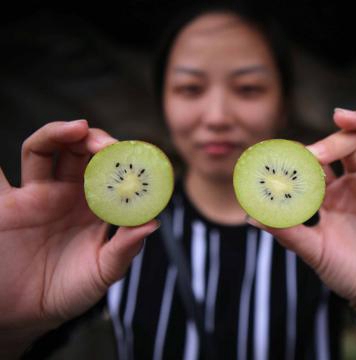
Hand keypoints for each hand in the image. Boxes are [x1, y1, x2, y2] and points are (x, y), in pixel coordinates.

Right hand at [0, 121, 158, 356]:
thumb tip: (153, 223)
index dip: (124, 161)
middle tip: (109, 145)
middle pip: (80, 152)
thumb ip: (125, 249)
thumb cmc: (69, 291)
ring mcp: (36, 195)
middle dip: (96, 141)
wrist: (26, 314)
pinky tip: (0, 157)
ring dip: (59, 134)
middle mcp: (67, 194)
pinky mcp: (6, 205)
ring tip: (78, 128)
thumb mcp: (103, 273)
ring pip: (43, 151)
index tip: (136, 157)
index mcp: (96, 206)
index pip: (112, 172)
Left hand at [248, 108, 355, 307]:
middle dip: (329, 144)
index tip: (279, 160)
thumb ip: (288, 232)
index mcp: (329, 193)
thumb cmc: (345, 272)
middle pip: (346, 146)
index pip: (315, 164)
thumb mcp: (314, 252)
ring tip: (344, 116)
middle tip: (311, 154)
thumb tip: (251, 215)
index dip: (300, 159)